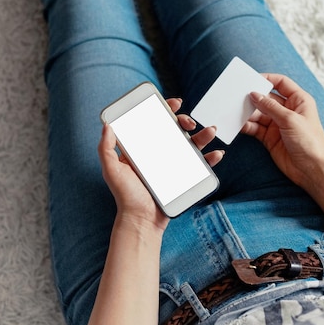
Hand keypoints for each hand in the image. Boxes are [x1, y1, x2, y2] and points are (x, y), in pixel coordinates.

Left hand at [98, 98, 223, 229]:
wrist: (142, 221)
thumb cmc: (125, 197)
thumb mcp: (112, 170)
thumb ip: (107, 148)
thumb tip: (107, 125)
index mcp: (143, 148)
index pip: (155, 122)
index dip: (165, 109)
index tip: (174, 103)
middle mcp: (159, 154)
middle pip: (176, 130)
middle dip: (185, 120)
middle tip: (188, 122)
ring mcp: (173, 165)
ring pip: (191, 144)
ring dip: (203, 135)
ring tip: (210, 131)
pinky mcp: (184, 177)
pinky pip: (200, 165)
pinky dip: (210, 158)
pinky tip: (216, 154)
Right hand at [241, 74, 323, 188]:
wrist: (312, 170)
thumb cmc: (310, 142)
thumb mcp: (290, 119)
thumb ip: (270, 106)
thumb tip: (254, 94)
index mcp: (298, 101)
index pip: (281, 83)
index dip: (266, 79)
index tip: (251, 79)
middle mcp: (288, 110)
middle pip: (266, 98)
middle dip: (253, 98)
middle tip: (237, 96)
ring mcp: (278, 124)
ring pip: (259, 114)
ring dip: (248, 113)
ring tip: (235, 111)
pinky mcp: (270, 137)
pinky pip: (255, 128)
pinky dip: (247, 126)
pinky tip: (238, 125)